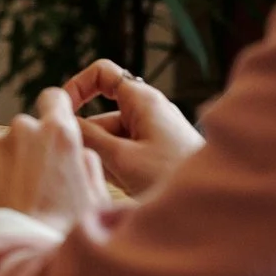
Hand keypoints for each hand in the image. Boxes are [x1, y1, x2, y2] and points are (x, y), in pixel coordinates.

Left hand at [0, 88, 107, 236]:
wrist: (16, 259)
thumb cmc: (60, 234)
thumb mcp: (94, 198)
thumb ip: (87, 163)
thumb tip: (78, 152)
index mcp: (58, 134)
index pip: (55, 98)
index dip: (53, 112)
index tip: (49, 126)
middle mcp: (22, 130)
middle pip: (24, 130)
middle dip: (27, 151)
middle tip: (32, 187)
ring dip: (3, 166)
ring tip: (11, 201)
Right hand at [62, 59, 202, 196]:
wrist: (214, 202)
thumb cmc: (172, 176)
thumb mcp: (122, 158)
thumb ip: (89, 138)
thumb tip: (61, 121)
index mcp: (142, 100)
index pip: (102, 73)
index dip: (78, 87)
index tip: (62, 113)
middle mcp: (148, 112)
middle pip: (102, 115)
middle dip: (89, 140)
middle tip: (80, 166)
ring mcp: (153, 135)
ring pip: (112, 139)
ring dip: (103, 159)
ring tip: (111, 184)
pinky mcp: (158, 155)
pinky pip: (126, 154)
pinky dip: (117, 169)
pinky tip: (123, 190)